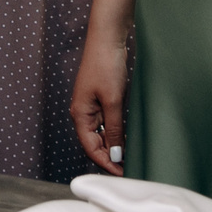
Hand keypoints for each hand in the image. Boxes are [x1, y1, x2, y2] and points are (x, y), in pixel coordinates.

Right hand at [70, 28, 127, 173]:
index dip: (106, 164)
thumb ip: (113, 130)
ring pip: (101, 134)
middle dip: (110, 157)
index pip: (90, 148)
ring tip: (131, 156)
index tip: (123, 173)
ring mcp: (92, 105)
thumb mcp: (112, 101)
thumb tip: (115, 154)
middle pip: (94, 144)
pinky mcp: (101, 98)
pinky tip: (128, 137)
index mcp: (80, 114)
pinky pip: (107, 122)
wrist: (107, 38)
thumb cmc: (106, 65)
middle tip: (129, 168)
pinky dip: (116, 132)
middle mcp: (83, 112)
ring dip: (114, 145)